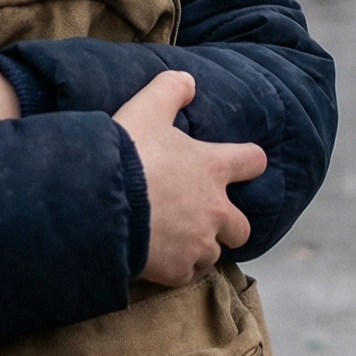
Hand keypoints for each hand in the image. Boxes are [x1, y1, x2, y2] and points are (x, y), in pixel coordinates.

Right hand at [115, 72, 266, 287]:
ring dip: (199, 247)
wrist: (102, 204)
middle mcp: (215, 209)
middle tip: (202, 216)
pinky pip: (186, 275)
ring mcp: (199, 244)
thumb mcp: (146, 108)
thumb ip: (170, 89)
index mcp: (212, 168)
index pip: (252, 162)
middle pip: (242, 227)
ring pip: (213, 254)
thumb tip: (188, 80)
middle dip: (228, 224)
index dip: (249, 162)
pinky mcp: (178, 271)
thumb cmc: (127, 154)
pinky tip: (155, 257)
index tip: (241, 165)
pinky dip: (175, 268)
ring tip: (172, 238)